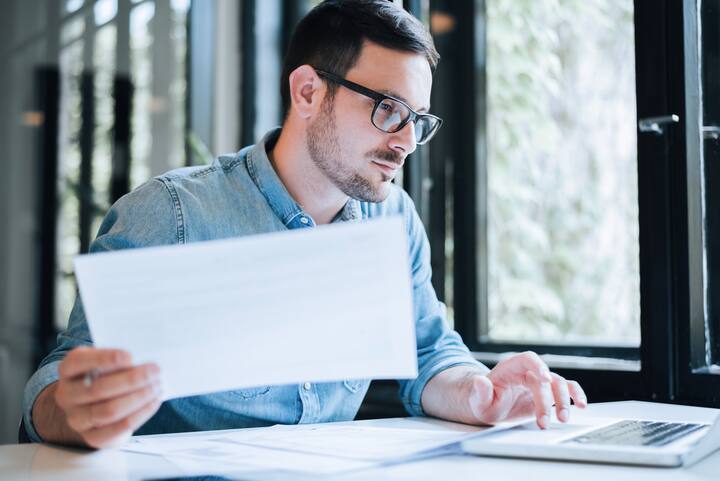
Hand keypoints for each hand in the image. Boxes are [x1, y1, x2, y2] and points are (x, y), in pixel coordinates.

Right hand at [53, 347, 162, 447]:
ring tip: (157, 386)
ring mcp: (76, 418)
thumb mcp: (106, 362)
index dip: (104, 359)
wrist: (96, 406)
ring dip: (138, 397)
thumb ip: (119, 359)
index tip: (130, 356)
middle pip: (98, 389)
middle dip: (132, 379)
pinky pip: (118, 427)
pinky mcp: (92, 437)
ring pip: (109, 410)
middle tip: (155, 371)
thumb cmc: (105, 376)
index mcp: (68, 370)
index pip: (78, 362)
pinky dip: (140, 414)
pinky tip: (153, 401)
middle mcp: (67, 395)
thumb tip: (144, 360)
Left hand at [468, 352, 586, 428]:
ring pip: (559, 384)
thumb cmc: (484, 402)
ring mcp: (540, 382)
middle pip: (545, 378)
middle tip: (544, 422)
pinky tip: (582, 405)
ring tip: (562, 418)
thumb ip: (480, 391)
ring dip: (563, 400)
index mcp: (510, 368)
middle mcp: (528, 372)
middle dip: (547, 400)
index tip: (545, 379)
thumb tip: (479, 380)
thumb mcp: (478, 400)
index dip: (538, 366)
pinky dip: (576, 395)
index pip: (528, 359)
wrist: (491, 407)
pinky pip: (566, 389)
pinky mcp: (548, 393)